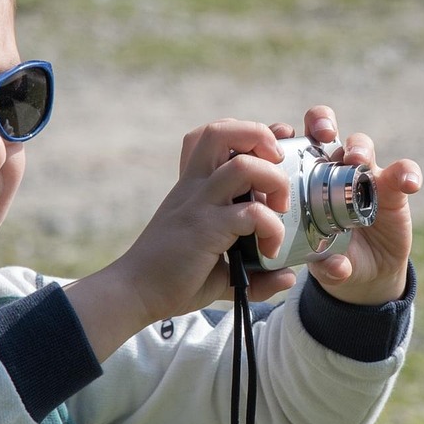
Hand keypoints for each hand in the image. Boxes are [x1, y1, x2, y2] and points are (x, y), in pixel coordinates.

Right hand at [63, 119, 296, 359]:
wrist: (135, 292)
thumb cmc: (172, 278)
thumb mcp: (218, 265)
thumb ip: (254, 269)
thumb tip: (288, 275)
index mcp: (194, 186)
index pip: (215, 136)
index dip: (248, 134)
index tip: (272, 154)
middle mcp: (195, 187)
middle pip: (222, 131)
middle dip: (260, 137)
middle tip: (277, 168)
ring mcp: (199, 205)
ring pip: (243, 164)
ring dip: (274, 180)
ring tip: (279, 208)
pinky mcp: (205, 228)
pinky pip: (251, 212)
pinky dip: (271, 228)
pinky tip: (270, 250)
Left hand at [294, 106, 421, 305]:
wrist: (367, 272)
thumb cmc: (333, 258)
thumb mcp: (323, 264)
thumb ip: (326, 265)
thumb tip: (333, 266)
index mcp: (301, 181)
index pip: (288, 147)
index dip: (282, 134)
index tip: (282, 136)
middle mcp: (330, 170)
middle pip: (324, 130)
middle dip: (322, 123)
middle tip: (323, 135)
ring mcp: (362, 175)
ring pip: (360, 146)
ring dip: (359, 148)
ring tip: (358, 160)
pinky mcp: (392, 186)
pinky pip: (402, 171)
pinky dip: (407, 173)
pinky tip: (409, 184)